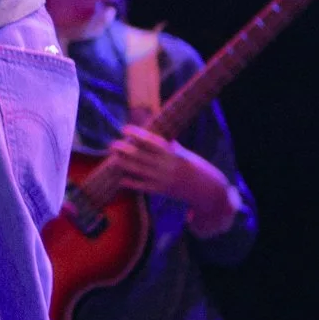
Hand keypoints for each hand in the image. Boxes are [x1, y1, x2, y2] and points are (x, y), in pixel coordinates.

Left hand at [107, 126, 240, 238]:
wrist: (205, 190)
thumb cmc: (192, 166)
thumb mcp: (182, 152)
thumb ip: (167, 144)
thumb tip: (154, 129)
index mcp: (172, 153)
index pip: (151, 141)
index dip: (137, 134)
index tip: (124, 128)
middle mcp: (166, 165)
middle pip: (142, 156)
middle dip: (125, 149)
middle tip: (112, 144)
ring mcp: (163, 179)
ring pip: (139, 170)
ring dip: (124, 164)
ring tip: (113, 157)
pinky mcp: (161, 191)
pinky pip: (143, 186)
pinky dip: (132, 183)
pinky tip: (120, 179)